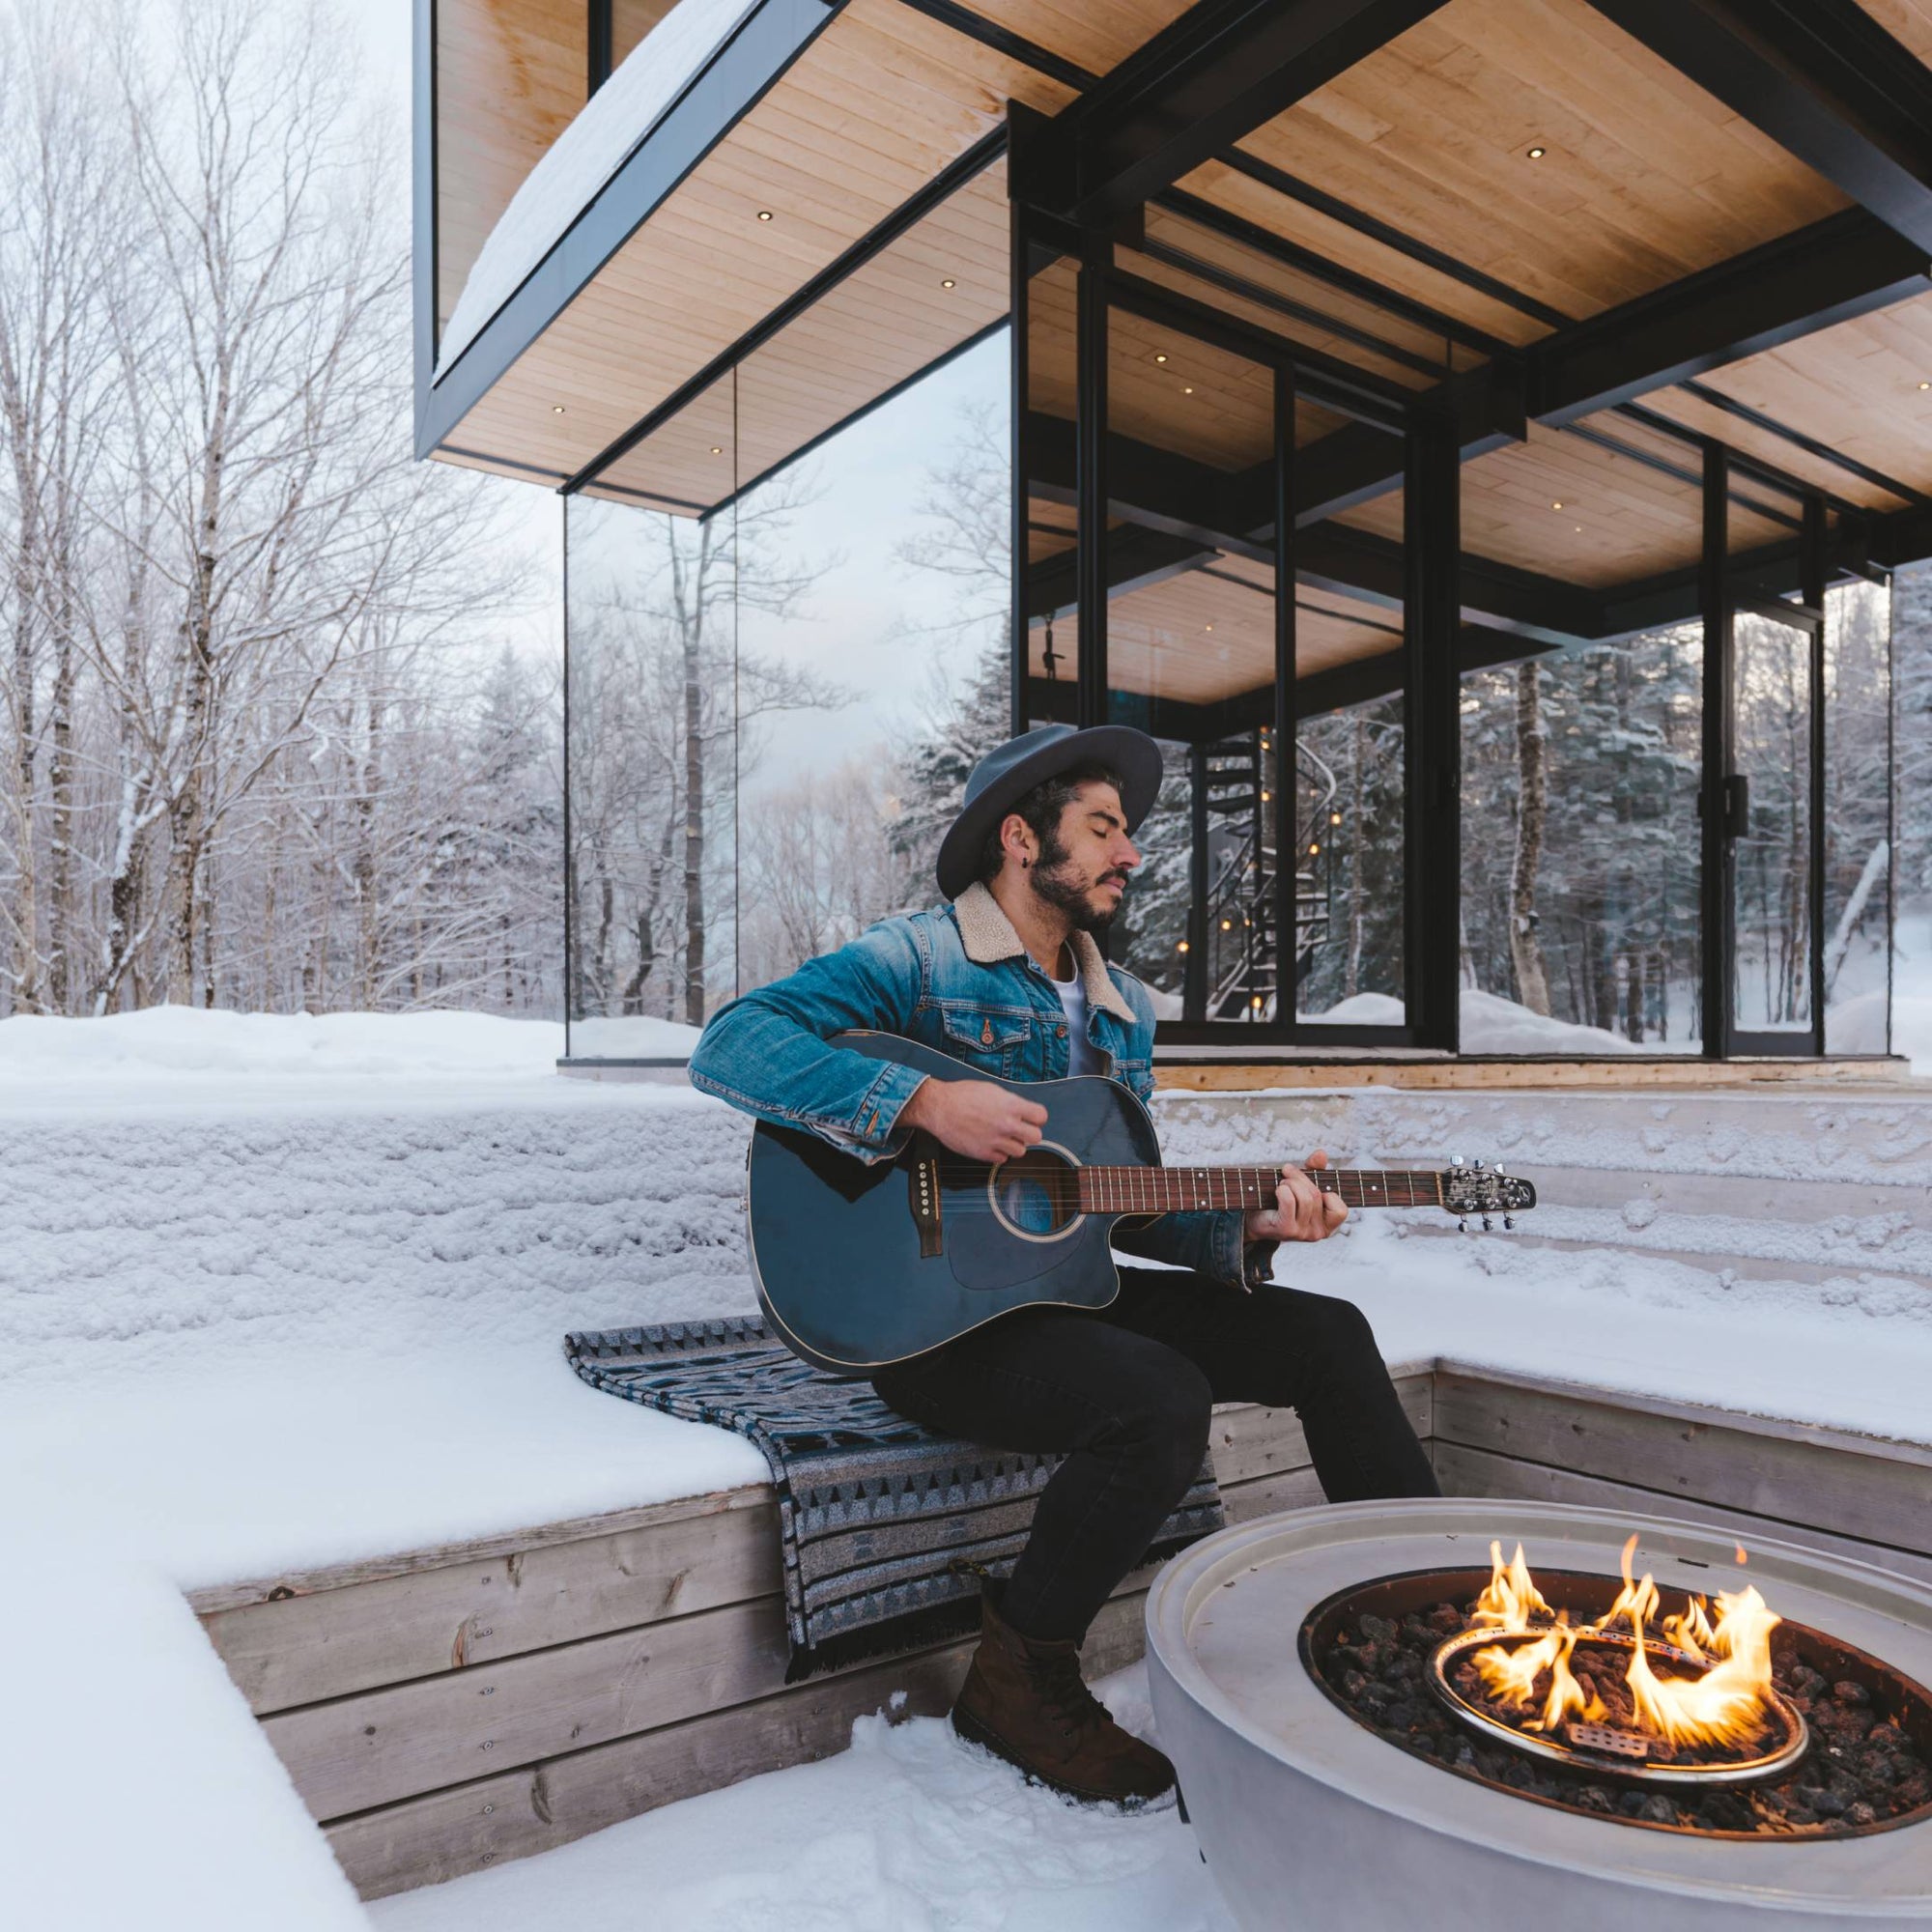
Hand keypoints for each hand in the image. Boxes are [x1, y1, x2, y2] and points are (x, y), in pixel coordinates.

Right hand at [900, 1076, 1047, 1163]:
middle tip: (1020, 1130)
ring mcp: (996, 1140)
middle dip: (1029, 1133)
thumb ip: (1010, 1102)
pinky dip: (999, 1153)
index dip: (1037, 1117)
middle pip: (1036, 1137)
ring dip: (1014, 1144)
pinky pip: (1002, 1159)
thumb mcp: (991, 1090)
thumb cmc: (961, 1096)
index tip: (1032, 1118)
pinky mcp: (984, 1153)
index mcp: (1010, 1105)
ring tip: (1002, 1136)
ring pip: (1020, 1151)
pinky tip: (990, 1143)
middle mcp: (1006, 1124)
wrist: (939, 1108)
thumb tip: (1021, 1111)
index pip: (1041, 1116)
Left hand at [1243, 1149, 1347, 1243]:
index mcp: (1327, 1225)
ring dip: (1290, 1183)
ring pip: (1305, 1198)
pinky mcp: (1286, 1229)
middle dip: (1300, 1178)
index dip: (1328, 1194)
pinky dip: (1283, 1190)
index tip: (1311, 1186)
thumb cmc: (1283, 1200)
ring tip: (1282, 1184)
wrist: (1256, 1219)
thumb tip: (1321, 1153)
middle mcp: (1317, 1233)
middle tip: (1287, 1173)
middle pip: (1316, 1196)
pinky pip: (1289, 1202)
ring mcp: (1302, 1233)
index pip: (1340, 1210)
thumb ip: (1315, 1169)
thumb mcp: (1303, 1183)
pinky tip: (1278, 1190)